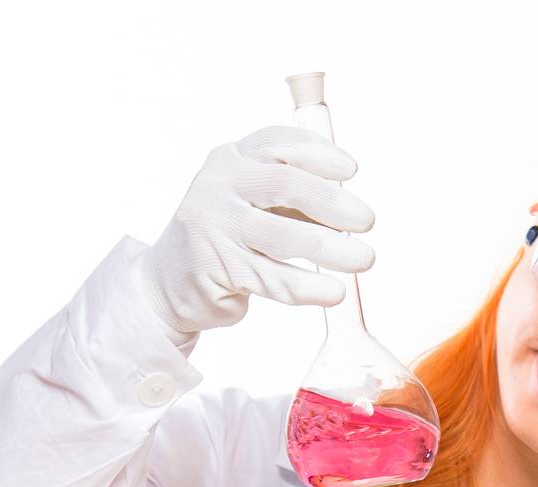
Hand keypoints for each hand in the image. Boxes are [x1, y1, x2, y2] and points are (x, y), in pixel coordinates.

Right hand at [133, 125, 376, 342]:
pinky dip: (309, 287)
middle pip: (284, 183)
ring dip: (331, 250)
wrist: (170, 282)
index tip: (352, 170)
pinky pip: (274, 279)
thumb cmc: (228, 237)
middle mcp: (218, 184)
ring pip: (282, 237)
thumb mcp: (252, 200)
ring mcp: (214, 226)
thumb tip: (351, 203)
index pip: (277, 143)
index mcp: (231, 158)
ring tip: (364, 260)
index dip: (319, 153)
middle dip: (332, 202)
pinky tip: (334, 293)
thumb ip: (291, 193)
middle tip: (367, 221)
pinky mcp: (217, 267)